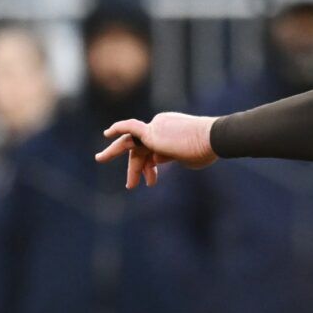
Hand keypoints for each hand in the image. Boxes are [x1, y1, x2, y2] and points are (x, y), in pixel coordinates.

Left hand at [94, 113, 217, 188]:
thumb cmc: (206, 150)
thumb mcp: (186, 158)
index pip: (153, 151)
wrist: (212, 139)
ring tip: (100, 159)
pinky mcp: (152, 131)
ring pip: (131, 142)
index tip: (151, 183)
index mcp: (170, 133)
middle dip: (134, 166)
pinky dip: (119, 128)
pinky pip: (130, 127)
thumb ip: (169, 158)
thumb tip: (154, 160)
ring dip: (114, 151)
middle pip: (140, 147)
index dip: (150, 167)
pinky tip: (107, 134)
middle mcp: (161, 128)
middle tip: (130, 185)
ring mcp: (156, 128)